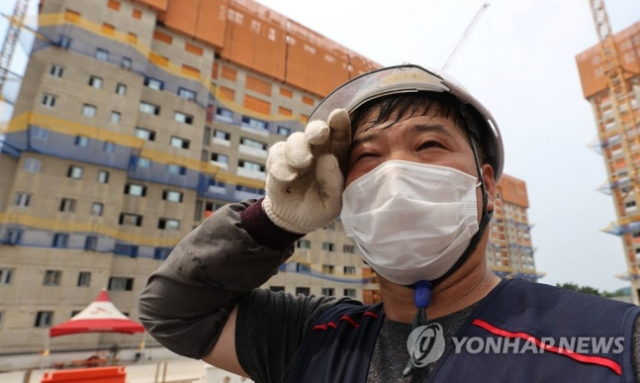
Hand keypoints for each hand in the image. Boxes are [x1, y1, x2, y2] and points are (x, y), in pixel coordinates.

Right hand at [262, 109, 350, 233]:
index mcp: (335, 156)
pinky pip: (276, 156)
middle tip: (320, 134)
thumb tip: (327, 159)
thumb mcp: (332, 204)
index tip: (339, 115)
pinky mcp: (276, 163)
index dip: (339, 123)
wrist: (293, 219)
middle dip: (317, 129)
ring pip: (294, 141)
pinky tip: (288, 177)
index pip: (340, 135)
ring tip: (303, 164)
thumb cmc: (319, 208)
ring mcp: (295, 154)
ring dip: (298, 150)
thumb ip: (334, 184)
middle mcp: (315, 150)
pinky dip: (280, 164)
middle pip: (316, 130)